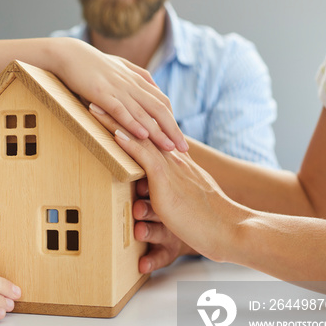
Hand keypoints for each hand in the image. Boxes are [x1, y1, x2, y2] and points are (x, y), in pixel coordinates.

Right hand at [52, 38, 187, 152]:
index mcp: (136, 79)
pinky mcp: (100, 93)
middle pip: (159, 109)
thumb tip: (153, 87)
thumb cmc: (91, 63)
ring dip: (158, 132)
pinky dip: (132, 122)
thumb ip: (138, 76)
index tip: (180, 138)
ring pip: (143, 112)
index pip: (162, 102)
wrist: (68, 53)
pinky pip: (120, 109)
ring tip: (169, 149)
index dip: (173, 120)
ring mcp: (116, 88)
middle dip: (173, 130)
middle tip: (183, 149)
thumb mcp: (119, 66)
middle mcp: (131, 84)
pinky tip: (142, 135)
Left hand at [89, 104, 248, 261]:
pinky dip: (130, 144)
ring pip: (140, 137)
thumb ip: (172, 192)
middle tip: (97, 94)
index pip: (149, 134)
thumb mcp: (187, 201)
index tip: (113, 104)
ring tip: (95, 105)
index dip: (131, 118)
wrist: (230, 230)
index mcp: (177, 163)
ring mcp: (171, 169)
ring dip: (115, 120)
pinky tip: (115, 133)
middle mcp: (174, 160)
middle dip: (118, 111)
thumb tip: (155, 192)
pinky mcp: (168, 183)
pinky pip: (146, 159)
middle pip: (141, 129)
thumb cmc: (207, 222)